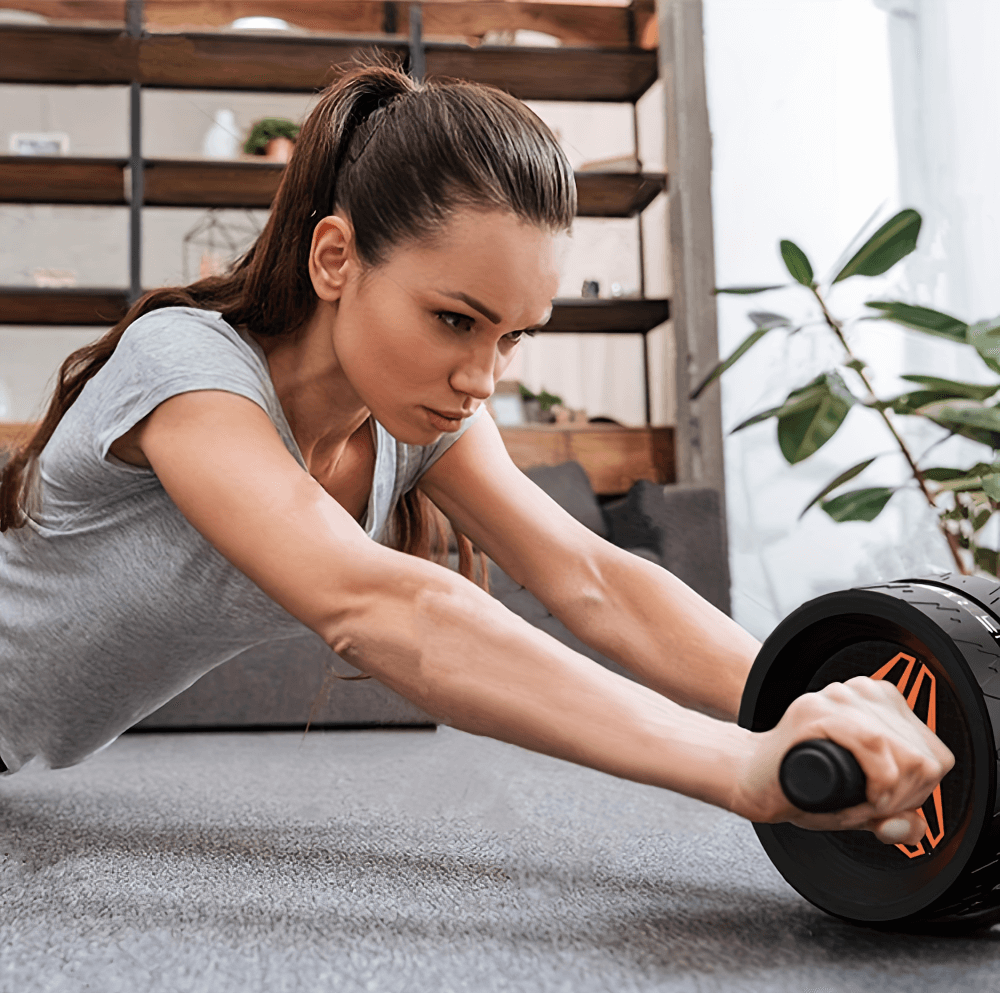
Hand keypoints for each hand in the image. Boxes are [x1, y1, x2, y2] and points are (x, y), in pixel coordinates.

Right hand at [730, 676, 954, 844]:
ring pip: (906, 753)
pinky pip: (874, 743)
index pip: (933, 751)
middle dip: (906, 796)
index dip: (920, 789)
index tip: (891, 802)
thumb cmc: (802, 786)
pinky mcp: (817, 710)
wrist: (755, 781)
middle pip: (923, 755)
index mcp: (879, 705)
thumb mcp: (861, 806)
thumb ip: (894, 816)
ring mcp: (838, 698)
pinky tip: (862, 794)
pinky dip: (878, 780)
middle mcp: (861, 693)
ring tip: (864, 799)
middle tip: (874, 805)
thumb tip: (913, 828)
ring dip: (891, 792)